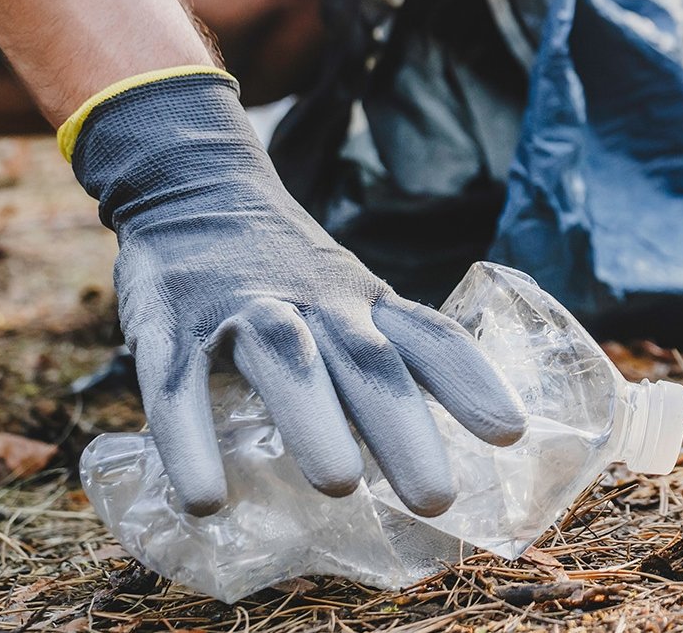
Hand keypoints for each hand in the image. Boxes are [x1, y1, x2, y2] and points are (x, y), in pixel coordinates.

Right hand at [68, 70, 528, 516]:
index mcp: (363, 301)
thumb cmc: (281, 264)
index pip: (430, 336)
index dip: (472, 382)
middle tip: (436, 500)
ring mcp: (243, 309)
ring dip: (316, 421)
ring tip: (341, 487)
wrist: (190, 182)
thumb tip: (431, 442)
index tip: (511, 434)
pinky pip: (179, 385)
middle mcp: (315, 302)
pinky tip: (206, 499)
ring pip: (289, 361)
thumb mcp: (345, 294)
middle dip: (404, 430)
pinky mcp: (172, 324)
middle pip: (369, 361)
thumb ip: (380, 355)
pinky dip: (192, 442)